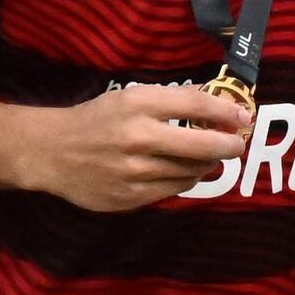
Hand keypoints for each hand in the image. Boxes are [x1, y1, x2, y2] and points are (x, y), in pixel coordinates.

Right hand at [18, 82, 254, 214]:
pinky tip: (187, 172)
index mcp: (137, 104)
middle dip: (228, 145)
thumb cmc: (97, 119)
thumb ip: (173, 100)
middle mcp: (137, 138)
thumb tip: (219, 103)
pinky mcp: (128, 197)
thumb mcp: (131, 97)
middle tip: (239, 145)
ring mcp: (132, 171)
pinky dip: (186, 180)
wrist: (51, 152)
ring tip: (211, 157)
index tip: (243, 117)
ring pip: (189, 171)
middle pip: (201, 144)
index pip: (195, 105)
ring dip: (207, 164)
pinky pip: (172, 190)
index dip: (225, 112)